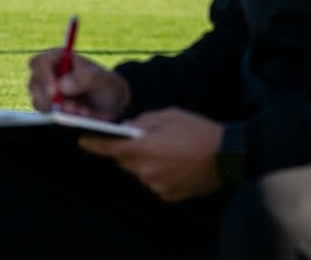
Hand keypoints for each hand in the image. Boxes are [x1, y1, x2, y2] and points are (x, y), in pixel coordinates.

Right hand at [27, 50, 129, 120]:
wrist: (113, 104)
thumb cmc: (106, 84)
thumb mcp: (102, 78)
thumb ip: (84, 78)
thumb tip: (61, 85)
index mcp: (58, 58)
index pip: (39, 62)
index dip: (43, 75)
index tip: (54, 92)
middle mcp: (48, 75)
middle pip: (33, 84)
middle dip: (48, 98)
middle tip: (69, 108)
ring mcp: (47, 94)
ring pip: (38, 102)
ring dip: (58, 110)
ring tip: (82, 111)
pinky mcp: (50, 110)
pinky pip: (48, 116)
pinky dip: (63, 119)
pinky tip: (80, 117)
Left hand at [79, 108, 223, 202]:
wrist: (228, 155)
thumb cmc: (197, 130)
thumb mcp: (168, 115)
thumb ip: (142, 122)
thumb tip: (127, 129)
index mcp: (143, 148)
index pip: (109, 148)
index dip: (94, 144)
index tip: (82, 141)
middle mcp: (146, 171)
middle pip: (125, 161)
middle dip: (130, 150)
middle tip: (146, 140)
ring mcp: (157, 186)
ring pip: (140, 173)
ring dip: (146, 163)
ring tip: (166, 152)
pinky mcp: (169, 196)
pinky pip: (154, 183)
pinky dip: (159, 174)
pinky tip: (175, 164)